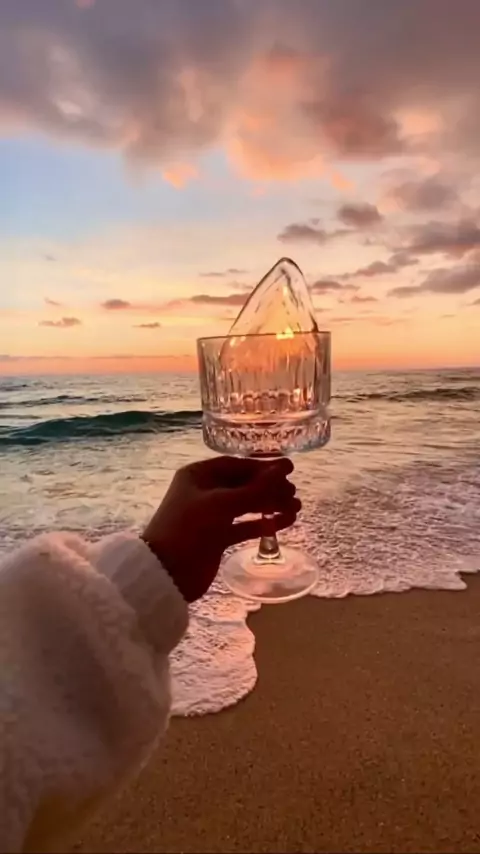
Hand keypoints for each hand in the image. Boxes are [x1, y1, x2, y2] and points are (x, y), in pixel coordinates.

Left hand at [141, 456, 299, 601]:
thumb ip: (255, 489)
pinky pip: (244, 526)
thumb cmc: (189, 529)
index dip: (262, 467)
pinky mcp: (217, 537)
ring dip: (270, 505)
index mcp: (198, 475)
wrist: (166, 574)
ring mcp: (210, 515)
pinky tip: (284, 523)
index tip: (288, 469)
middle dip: (269, 488)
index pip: (236, 465)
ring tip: (296, 509)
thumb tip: (283, 469)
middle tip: (294, 493)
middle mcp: (204, 492)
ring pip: (246, 506)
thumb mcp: (222, 505)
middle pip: (243, 485)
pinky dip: (262, 524)